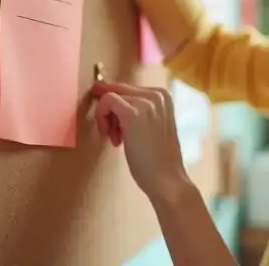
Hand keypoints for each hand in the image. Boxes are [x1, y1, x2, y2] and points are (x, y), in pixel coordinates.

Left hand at [91, 81, 189, 200]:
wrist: (166, 179)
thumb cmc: (156, 158)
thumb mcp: (150, 124)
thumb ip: (137, 109)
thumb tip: (104, 90)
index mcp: (163, 95)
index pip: (127, 88)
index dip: (115, 106)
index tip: (114, 125)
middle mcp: (157, 93)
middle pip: (117, 90)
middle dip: (110, 112)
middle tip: (115, 135)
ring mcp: (147, 102)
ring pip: (109, 96)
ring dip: (107, 118)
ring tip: (118, 139)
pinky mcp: (133, 113)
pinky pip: (106, 101)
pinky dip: (102, 118)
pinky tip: (114, 138)